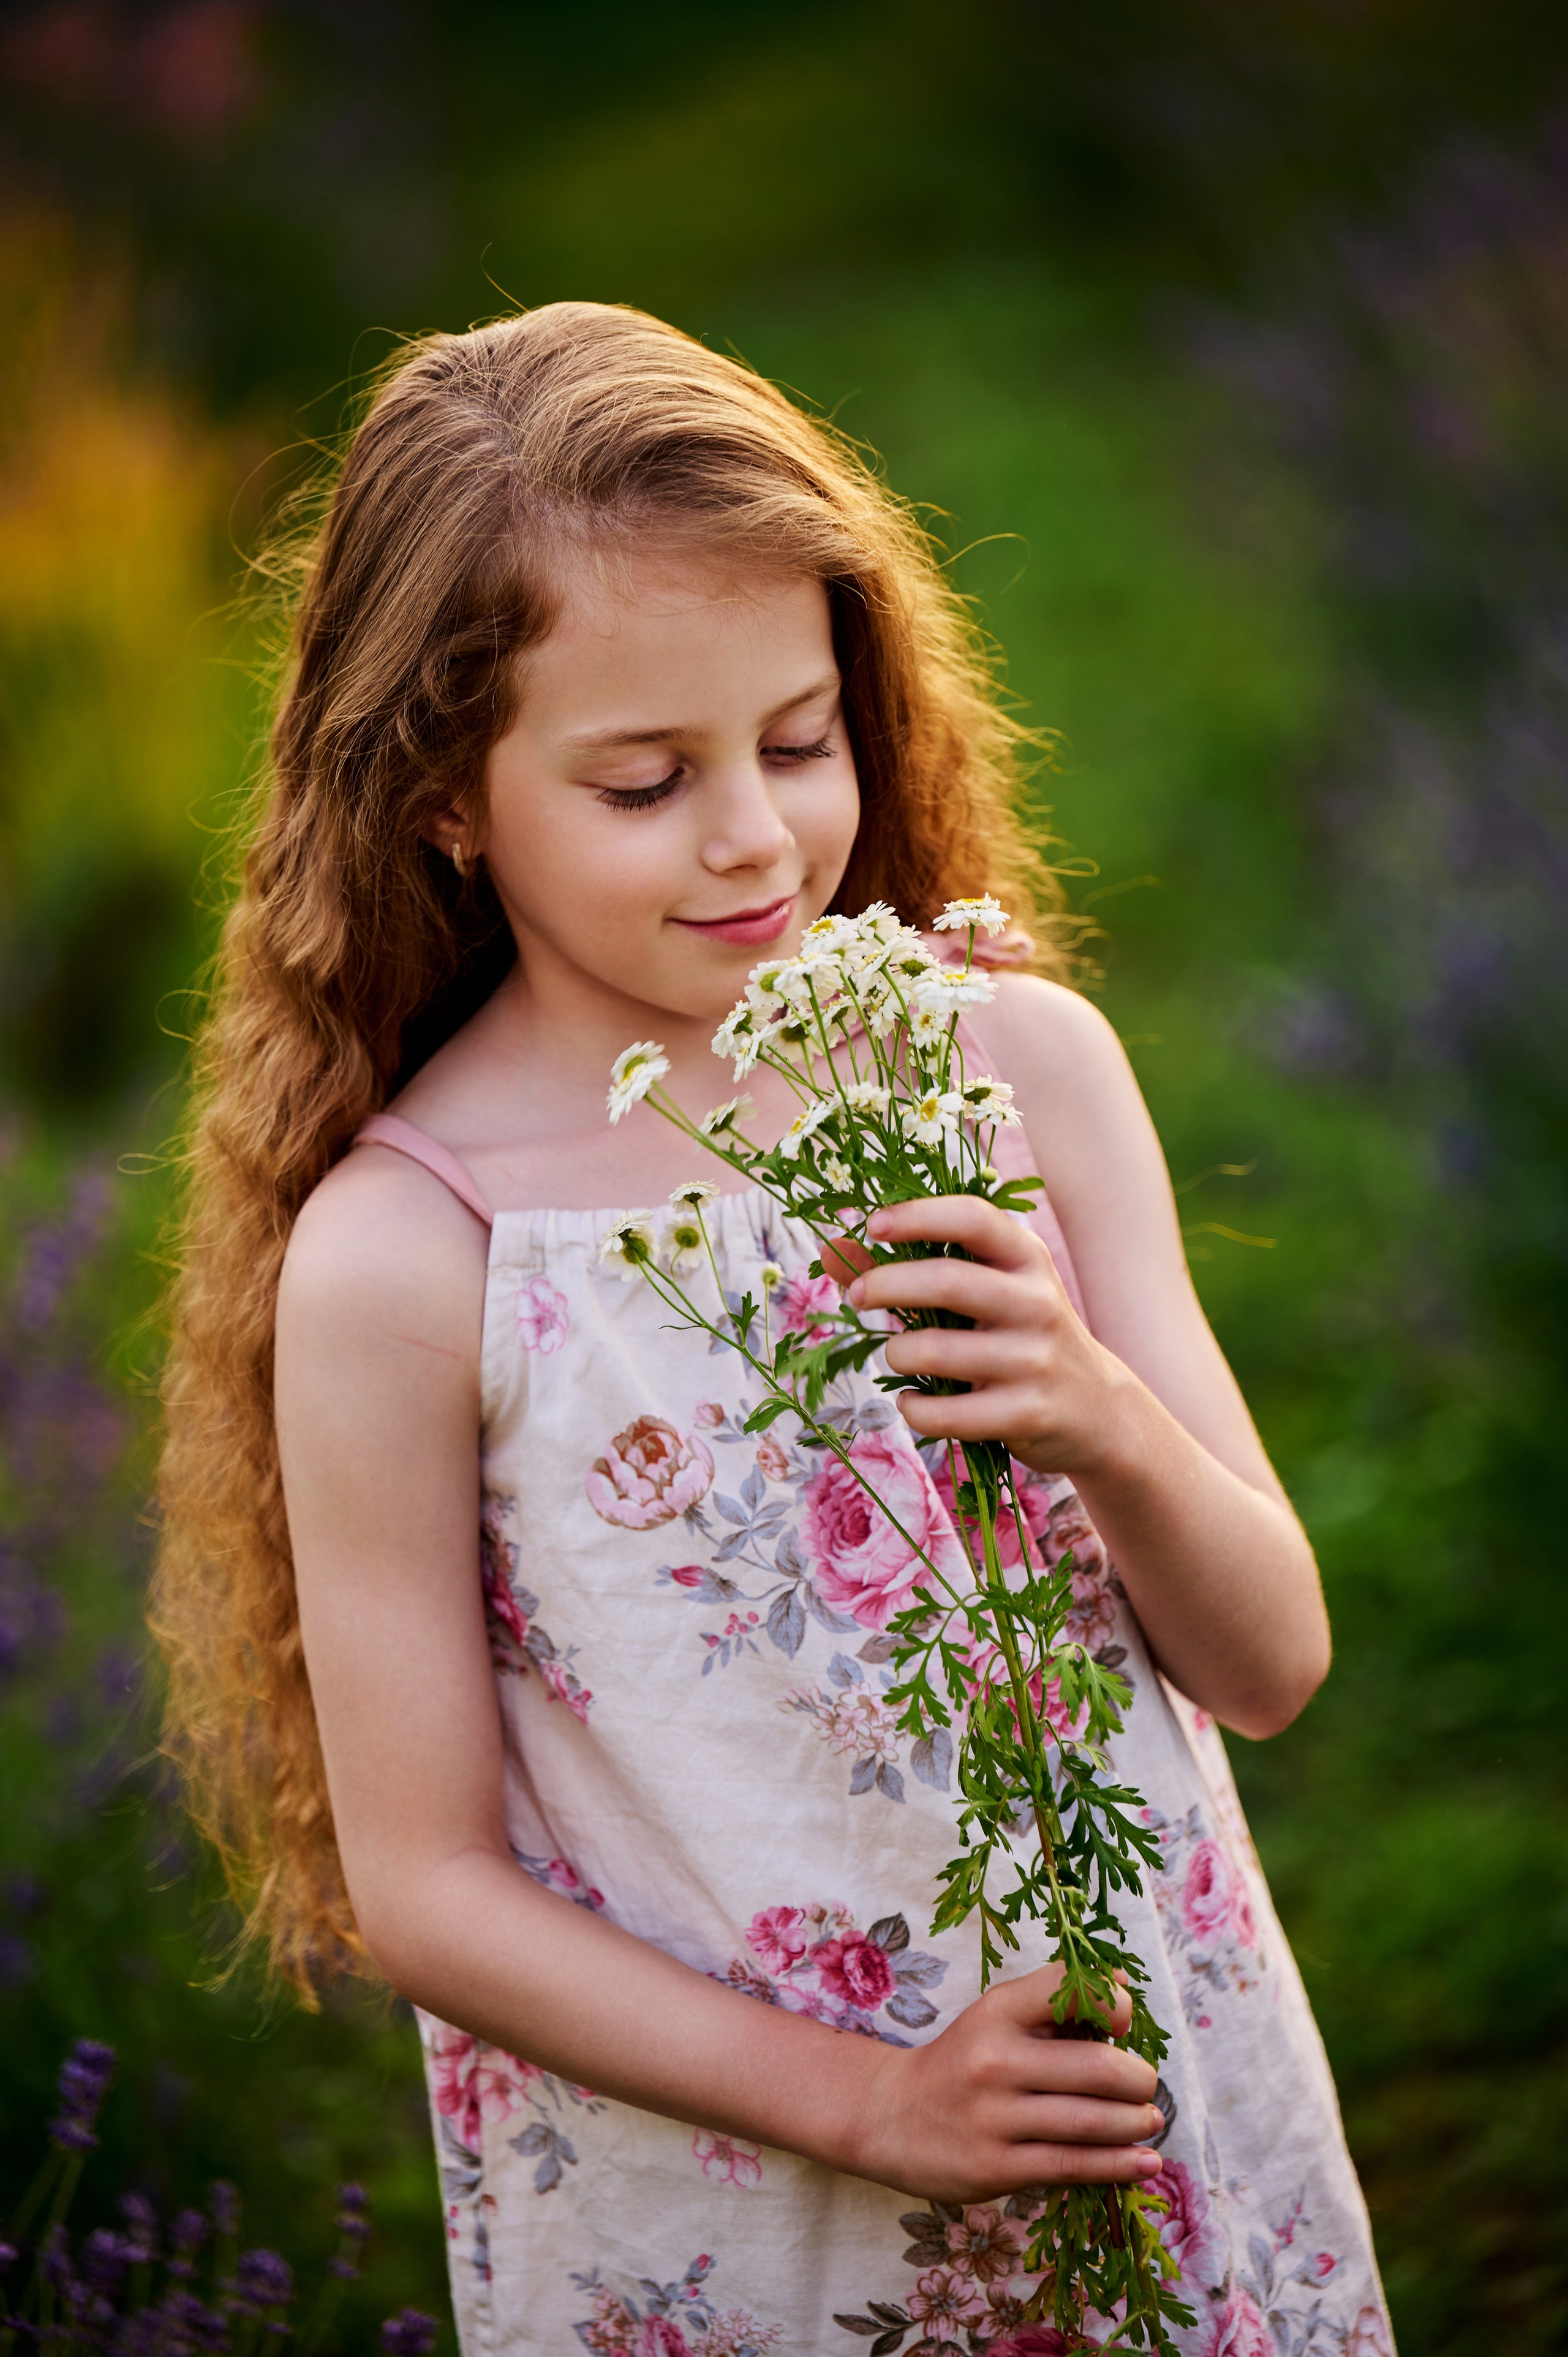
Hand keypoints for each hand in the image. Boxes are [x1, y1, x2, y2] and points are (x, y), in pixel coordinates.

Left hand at [832, 1196, 1142, 1480]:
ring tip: (895, 1355)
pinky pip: (947, 1413)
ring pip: (938, 1351)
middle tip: (857, 1295)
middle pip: (949, 1281)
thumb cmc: (1021, 1338)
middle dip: (887, 1284)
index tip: (873, 1224)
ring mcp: (1036, 1361)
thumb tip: (830, 1247)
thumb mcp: (985, 1293)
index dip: (919, 1215)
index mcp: (1027, 1259)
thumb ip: (912, 1267)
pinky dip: (914, 1409)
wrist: (1097, 1411)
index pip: (974, 1219)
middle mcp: (1038, 1302)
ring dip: (897, 1353)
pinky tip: (912, 1402)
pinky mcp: (1028, 1414)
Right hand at [850, 1962, 1163, 2201]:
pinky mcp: (996, 2167)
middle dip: (1139, 2079)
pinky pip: (1072, 2166)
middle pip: (1097, 2068)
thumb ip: (1055, 1999)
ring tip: (1150, 2120)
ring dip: (1136, 2123)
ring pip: (1092, 2122)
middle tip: (1147, 2085)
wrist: (891, 2116)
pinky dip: (1118, 2165)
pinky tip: (1144, 2163)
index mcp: (998, 2012)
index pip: (1070, 1991)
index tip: (1126, 2022)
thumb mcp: (997, 2015)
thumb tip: (1123, 1984)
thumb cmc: (964, 2060)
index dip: (1115, 2004)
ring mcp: (994, 2117)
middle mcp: (995, 2060)